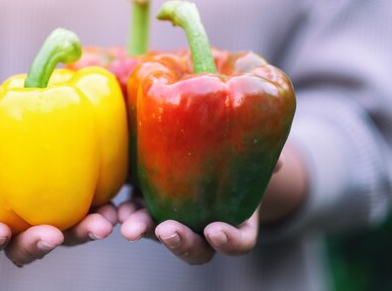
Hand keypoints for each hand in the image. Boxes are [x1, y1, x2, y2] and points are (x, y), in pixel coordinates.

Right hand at [0, 152, 117, 266]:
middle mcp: (27, 225)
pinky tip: (117, 208)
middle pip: (33, 244)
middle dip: (42, 244)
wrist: (24, 139)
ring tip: (102, 224)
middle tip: (54, 236)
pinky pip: (96, 213)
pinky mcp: (85, 204)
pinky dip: (106, 214)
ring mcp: (59, 218)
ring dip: (85, 233)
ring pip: (71, 235)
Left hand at [117, 153, 285, 264]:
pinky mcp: (150, 201)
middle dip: (180, 242)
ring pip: (159, 233)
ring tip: (129, 223)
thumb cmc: (236, 150)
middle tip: (166, 230)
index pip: (239, 242)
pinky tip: (116, 207)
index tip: (216, 231)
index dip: (230, 241)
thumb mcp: (250, 151)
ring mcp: (175, 216)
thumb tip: (275, 161)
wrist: (205, 142)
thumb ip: (261, 155)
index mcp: (236, 219)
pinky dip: (125, 212)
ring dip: (144, 229)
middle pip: (195, 248)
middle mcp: (203, 227)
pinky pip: (136, 213)